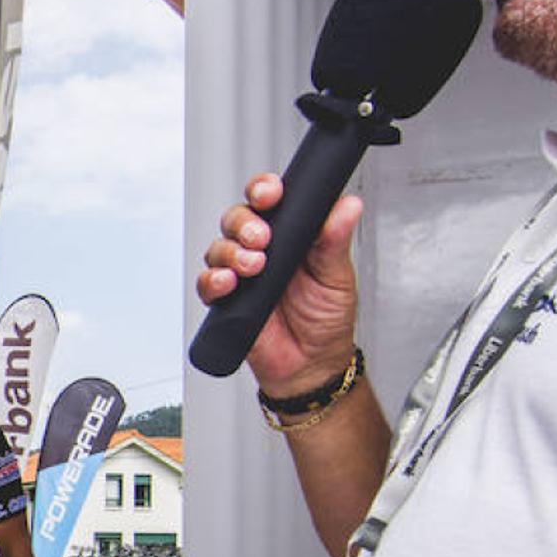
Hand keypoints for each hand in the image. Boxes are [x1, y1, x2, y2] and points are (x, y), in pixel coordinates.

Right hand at [197, 172, 362, 396]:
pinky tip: (229, 285)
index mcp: (289, 236)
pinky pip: (207, 284)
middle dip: (244, 223)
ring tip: (254, 267)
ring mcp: (241, 275)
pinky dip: (213, 281)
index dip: (263, 190)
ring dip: (231, 252)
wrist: (312, 366)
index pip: (269, 201)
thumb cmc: (327, 320)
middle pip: (237, 219)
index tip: (270, 194)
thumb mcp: (337, 276)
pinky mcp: (226, 301)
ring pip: (219, 247)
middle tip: (262, 239)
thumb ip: (336, 240)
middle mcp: (262, 250)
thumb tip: (348, 205)